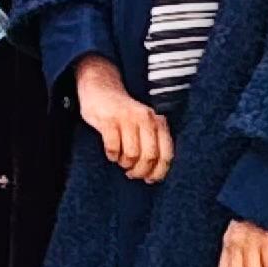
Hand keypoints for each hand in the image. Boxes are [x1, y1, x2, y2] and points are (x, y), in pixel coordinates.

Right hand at [75, 59, 173, 185]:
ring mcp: (127, 119)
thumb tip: (154, 173)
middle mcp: (146, 119)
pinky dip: (112, 155)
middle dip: (139, 171)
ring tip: (120, 161)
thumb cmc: (123, 112)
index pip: (166, 154)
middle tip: (131, 173)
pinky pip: (113, 147)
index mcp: (158, 122)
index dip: (159, 171)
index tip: (150, 179)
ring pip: (131, 154)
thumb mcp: (144, 123)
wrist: (100, 87)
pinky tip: (111, 153)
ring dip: (124, 163)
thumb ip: (153, 141)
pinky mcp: (109, 120)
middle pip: (149, 156)